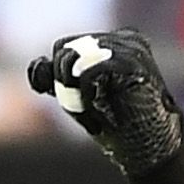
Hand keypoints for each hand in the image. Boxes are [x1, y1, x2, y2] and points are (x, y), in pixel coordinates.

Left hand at [28, 30, 183, 178]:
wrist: (146, 145)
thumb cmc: (112, 121)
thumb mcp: (74, 97)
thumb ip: (55, 79)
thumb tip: (37, 65)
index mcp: (111, 41)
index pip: (62, 46)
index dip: (56, 75)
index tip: (71, 100)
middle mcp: (123, 38)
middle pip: (65, 50)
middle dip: (64, 84)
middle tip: (85, 107)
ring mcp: (130, 47)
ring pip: (74, 58)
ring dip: (73, 92)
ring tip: (92, 111)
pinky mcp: (134, 62)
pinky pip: (89, 69)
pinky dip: (83, 93)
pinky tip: (95, 109)